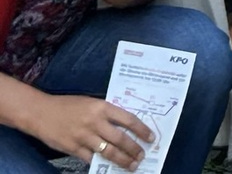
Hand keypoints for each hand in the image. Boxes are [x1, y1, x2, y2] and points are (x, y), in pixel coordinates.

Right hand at [27, 94, 154, 167]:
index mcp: (102, 107)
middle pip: (121, 139)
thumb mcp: (91, 103)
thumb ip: (107, 113)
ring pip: (108, 152)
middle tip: (142, 156)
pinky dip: (100, 163)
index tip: (151, 138)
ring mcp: (83, 136)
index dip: (142, 130)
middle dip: (134, 149)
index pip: (129, 120)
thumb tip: (125, 126)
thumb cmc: (68, 106)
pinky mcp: (72, 148)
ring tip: (131, 165)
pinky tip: (108, 167)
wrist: (41, 112)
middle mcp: (95, 122)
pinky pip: (90, 159)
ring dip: (122, 160)